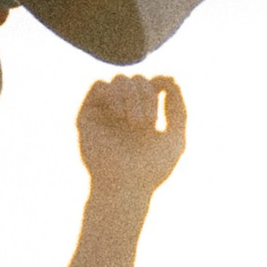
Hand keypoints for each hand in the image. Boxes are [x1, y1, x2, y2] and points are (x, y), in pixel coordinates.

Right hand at [75, 71, 186, 207]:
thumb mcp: (175, 136)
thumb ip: (178, 108)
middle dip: (147, 95)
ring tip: (135, 122)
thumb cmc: (152, 167)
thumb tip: (171, 79)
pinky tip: (119, 115)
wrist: (125, 186)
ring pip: (120, 79)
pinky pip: (99, 84)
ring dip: (132, 96)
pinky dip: (113, 94)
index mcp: (145, 115)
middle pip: (138, 79)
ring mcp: (106, 112)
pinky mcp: (87, 114)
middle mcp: (125, 111)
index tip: (166, 88)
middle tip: (149, 122)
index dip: (160, 81)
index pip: (152, 84)